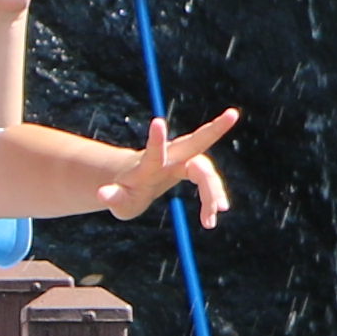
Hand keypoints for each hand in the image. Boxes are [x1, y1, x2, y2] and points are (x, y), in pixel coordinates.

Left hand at [100, 107, 244, 228]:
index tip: (157, 122)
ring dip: (213, 193)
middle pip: (196, 142)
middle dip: (214, 129)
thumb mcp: (117, 199)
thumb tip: (102, 196)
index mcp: (150, 164)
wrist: (132, 184)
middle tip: (233, 114)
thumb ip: (112, 196)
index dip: (156, 139)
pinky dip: (212, 199)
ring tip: (210, 221)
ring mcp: (184, 161)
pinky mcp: (192, 169)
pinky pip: (208, 182)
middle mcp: (170, 156)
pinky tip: (212, 218)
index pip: (155, 151)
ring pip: (206, 172)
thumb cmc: (123, 192)